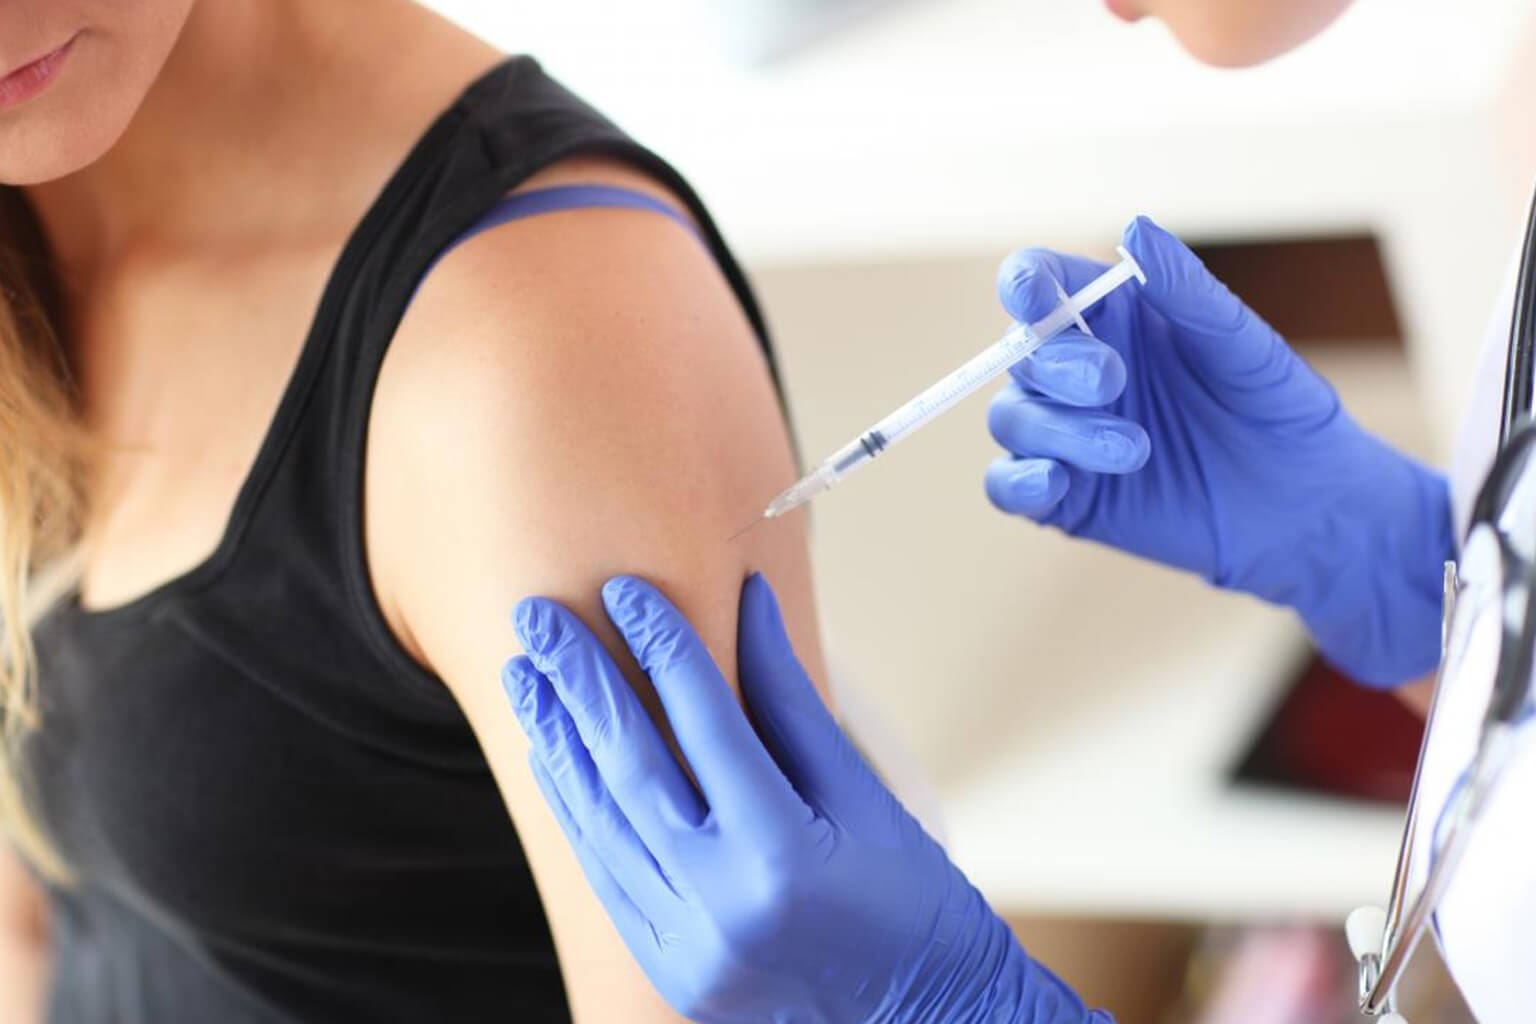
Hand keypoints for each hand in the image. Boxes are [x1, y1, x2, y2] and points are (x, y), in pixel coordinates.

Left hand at [502, 574, 1110, 1023]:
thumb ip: (790, 699)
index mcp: (782, 853)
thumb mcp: (862, 792)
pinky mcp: (669, 970)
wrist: (926, 1019)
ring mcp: (688, 947)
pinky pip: (604, 875)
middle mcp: (722, 904)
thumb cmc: (910, 897)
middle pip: (631, 769)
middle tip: (536, 616)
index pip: (705, 724)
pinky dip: (575, 809)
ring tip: (526, 674)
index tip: (624, 589)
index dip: (663, 647)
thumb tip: (747, 600)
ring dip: (559, 742)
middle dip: (579, 683)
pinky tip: (552, 754)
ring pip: (601, 825)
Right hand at [985, 216, 1451, 686]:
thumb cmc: (1276, 409)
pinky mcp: (1065, 497)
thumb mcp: (1242, 344)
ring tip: (1136, 449)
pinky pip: (1007, 486)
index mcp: (1110, 316)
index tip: (1038, 301)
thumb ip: (1186, 289)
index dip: (1024, 285)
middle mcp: (1073, 369)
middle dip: (1058, 365)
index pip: (1039, 283)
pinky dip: (1019, 482)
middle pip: (1021, 352)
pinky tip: (1056, 483)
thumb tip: (1135, 227)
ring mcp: (1064, 434)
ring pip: (1013, 418)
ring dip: (1061, 430)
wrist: (1301, 504)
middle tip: (1114, 381)